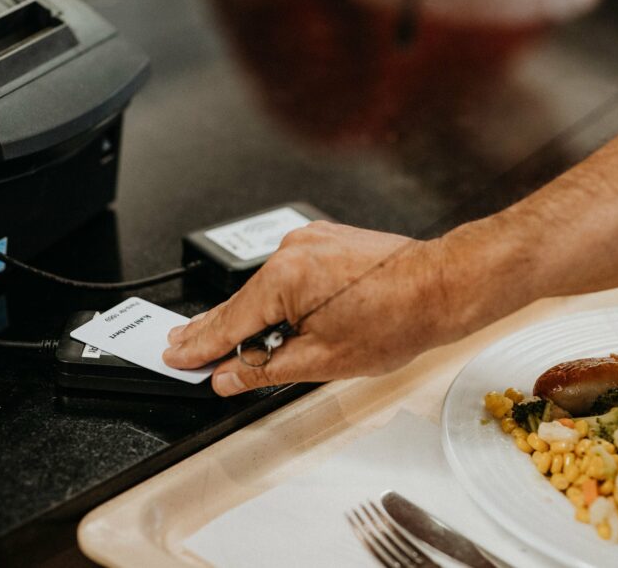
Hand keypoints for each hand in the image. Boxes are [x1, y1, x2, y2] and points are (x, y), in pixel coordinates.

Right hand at [162, 221, 490, 395]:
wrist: (441, 287)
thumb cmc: (397, 320)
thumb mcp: (323, 360)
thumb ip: (265, 369)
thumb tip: (229, 376)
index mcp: (286, 279)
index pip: (229, 321)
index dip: (200, 345)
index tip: (177, 355)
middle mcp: (292, 251)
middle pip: (240, 300)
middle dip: (212, 327)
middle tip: (181, 343)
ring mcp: (308, 241)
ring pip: (264, 287)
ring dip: (247, 313)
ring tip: (219, 337)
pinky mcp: (323, 240)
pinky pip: (286, 273)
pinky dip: (274, 295)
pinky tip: (265, 315)